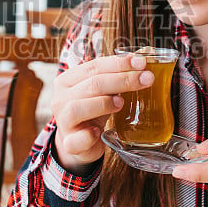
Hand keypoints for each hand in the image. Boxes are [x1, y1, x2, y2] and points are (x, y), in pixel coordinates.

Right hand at [51, 53, 153, 173]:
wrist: (80, 142)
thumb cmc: (93, 111)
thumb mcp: (101, 91)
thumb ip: (114, 78)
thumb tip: (141, 65)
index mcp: (68, 80)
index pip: (94, 66)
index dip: (119, 63)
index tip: (142, 63)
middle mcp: (61, 98)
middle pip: (92, 84)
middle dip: (122, 80)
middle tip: (146, 79)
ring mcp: (63, 122)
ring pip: (78, 108)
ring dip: (103, 103)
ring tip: (121, 103)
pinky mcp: (69, 143)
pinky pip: (77, 139)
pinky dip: (88, 135)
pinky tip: (98, 132)